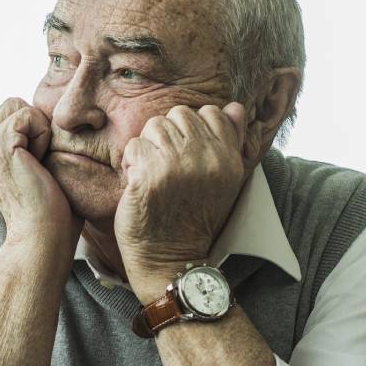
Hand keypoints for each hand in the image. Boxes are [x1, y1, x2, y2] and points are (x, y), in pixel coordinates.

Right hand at [0, 98, 77, 257]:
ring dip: (39, 130)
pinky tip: (39, 164)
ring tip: (40, 163)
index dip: (34, 129)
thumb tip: (55, 125)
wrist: (43, 236)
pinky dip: (43, 134)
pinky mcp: (1, 144)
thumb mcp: (41, 173)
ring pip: (19, 107)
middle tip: (41, 161)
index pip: (11, 115)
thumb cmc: (54, 216)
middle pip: (13, 105)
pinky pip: (28, 114)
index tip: (41, 164)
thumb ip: (37, 148)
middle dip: (34, 124)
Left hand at [117, 103, 247, 300]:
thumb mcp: (223, 181)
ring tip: (152, 175)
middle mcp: (207, 158)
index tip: (186, 156)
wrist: (172, 259)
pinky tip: (138, 184)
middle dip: (167, 136)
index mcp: (229, 158)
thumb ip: (228, 141)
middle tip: (166, 167)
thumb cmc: (193, 218)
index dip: (191, 130)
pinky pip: (134, 146)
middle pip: (179, 115)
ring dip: (147, 149)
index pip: (211, 112)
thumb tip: (234, 107)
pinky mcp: (150, 175)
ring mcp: (178, 165)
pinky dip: (131, 164)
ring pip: (154, 126)